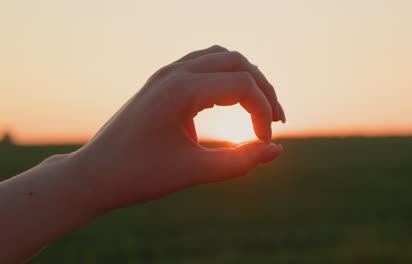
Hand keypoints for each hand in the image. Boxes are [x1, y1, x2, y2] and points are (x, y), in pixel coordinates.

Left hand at [71, 45, 285, 211]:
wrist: (94, 175)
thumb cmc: (138, 175)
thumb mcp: (194, 171)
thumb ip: (240, 162)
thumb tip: (277, 151)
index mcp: (181, 89)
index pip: (243, 86)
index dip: (264, 113)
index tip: (264, 143)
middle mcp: (174, 72)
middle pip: (238, 62)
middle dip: (264, 90)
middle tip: (275, 121)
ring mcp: (166, 73)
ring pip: (222, 57)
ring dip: (246, 79)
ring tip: (259, 108)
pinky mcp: (162, 81)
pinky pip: (204, 64)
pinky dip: (226, 77)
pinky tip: (231, 102)